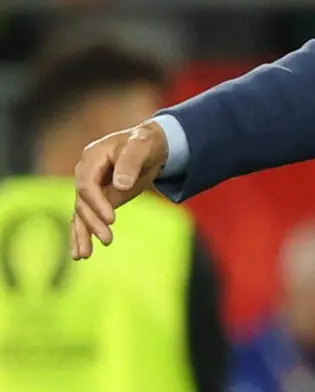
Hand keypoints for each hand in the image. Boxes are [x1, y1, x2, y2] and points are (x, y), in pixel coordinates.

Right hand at [71, 121, 168, 259]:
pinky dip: (82, 234)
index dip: (97, 203)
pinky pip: (86, 217)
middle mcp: (85, 172)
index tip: (111, 220)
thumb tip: (120, 184)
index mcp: (93, 157)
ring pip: (81, 213)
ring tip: (85, 255)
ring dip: (83, 234)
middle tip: (107, 239)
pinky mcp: (97, 199)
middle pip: (82, 202)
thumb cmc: (146, 142)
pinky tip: (80, 254)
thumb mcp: (142, 146)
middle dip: (92, 222)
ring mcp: (90, 187)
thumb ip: (131, 162)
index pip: (87, 184)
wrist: (150, 145)